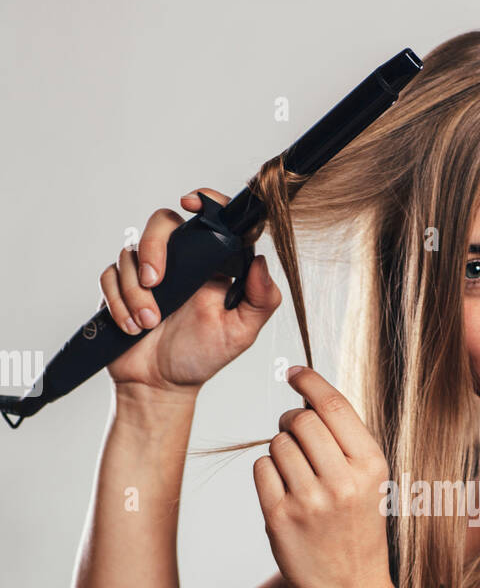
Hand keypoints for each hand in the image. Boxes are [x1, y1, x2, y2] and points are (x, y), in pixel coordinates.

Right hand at [99, 188, 281, 394]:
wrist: (160, 385)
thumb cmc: (202, 357)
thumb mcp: (240, 333)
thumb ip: (260, 300)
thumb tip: (260, 261)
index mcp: (210, 265)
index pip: (209, 219)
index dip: (204, 202)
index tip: (191, 203)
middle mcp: (179, 262)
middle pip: (161, 223)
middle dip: (153, 248)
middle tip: (156, 282)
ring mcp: (147, 272)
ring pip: (130, 253)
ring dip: (136, 292)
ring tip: (148, 323)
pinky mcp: (120, 286)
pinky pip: (109, 276)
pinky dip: (118, 302)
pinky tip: (131, 327)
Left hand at [253, 367, 393, 587]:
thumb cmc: (357, 531)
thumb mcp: (369, 483)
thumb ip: (345, 443)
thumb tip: (306, 399)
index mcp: (372, 466)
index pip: (334, 406)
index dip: (309, 382)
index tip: (294, 372)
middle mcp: (343, 481)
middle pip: (301, 420)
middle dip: (292, 420)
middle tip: (294, 434)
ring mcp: (310, 501)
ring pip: (277, 443)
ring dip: (279, 449)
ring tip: (295, 473)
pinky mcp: (280, 518)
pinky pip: (261, 469)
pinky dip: (267, 472)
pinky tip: (283, 491)